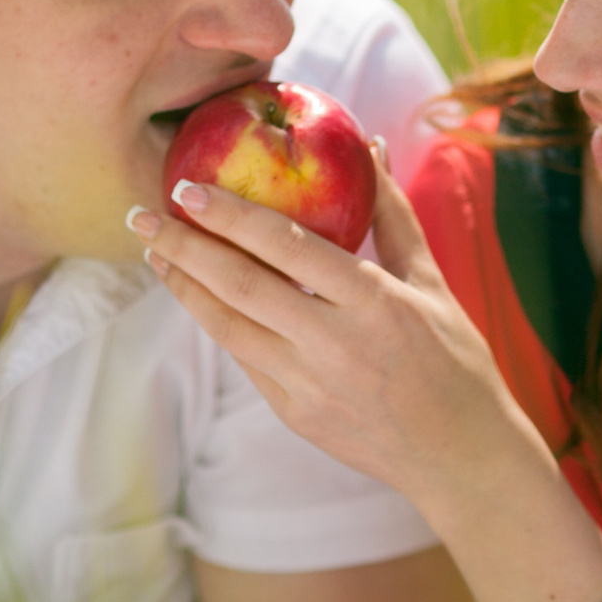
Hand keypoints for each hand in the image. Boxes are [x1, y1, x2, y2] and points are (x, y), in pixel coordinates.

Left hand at [130, 151, 540, 509]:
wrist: (460, 455)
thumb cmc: (455, 360)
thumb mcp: (431, 282)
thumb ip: (392, 215)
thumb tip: (369, 146)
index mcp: (372, 301)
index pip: (285, 245)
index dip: (229, 215)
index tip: (185, 188)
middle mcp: (333, 343)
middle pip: (240, 286)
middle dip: (184, 247)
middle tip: (141, 216)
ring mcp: (308, 385)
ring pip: (228, 328)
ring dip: (185, 288)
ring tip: (156, 254)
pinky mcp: (294, 415)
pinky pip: (246, 359)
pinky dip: (218, 323)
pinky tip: (199, 296)